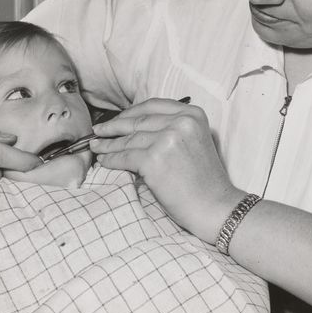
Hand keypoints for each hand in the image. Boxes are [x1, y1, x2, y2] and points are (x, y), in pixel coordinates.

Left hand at [90, 98, 244, 242]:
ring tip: (96, 147)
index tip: (116, 119)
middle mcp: (181, 122)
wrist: (215, 207)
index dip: (129, 112)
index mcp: (192, 114)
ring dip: (108, 145)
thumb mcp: (194, 141)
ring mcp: (167, 139)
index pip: (152, 106)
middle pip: (137, 121)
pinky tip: (104, 162)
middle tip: (98, 131)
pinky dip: (111, 160)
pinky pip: (125, 157)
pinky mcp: (154, 159)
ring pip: (128, 139)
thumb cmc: (204, 180)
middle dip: (114, 126)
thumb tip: (135, 126)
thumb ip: (173, 128)